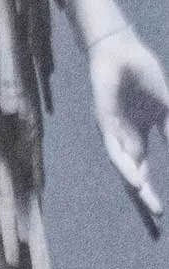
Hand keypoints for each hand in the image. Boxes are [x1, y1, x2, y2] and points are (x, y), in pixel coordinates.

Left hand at [90, 23, 168, 236]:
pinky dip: (126, 166)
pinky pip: (116, 151)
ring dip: (137, 187)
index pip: (145, 170)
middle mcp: (124, 140)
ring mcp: (114, 134)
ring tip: (148, 205)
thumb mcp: (165, 103)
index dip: (151, 190)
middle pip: (134, 176)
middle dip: (144, 198)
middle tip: (157, 218)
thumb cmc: (140, 71)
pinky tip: (136, 180)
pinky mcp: (106, 125)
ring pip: (125, 168)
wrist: (120, 50)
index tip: (161, 212)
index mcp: (138, 136)